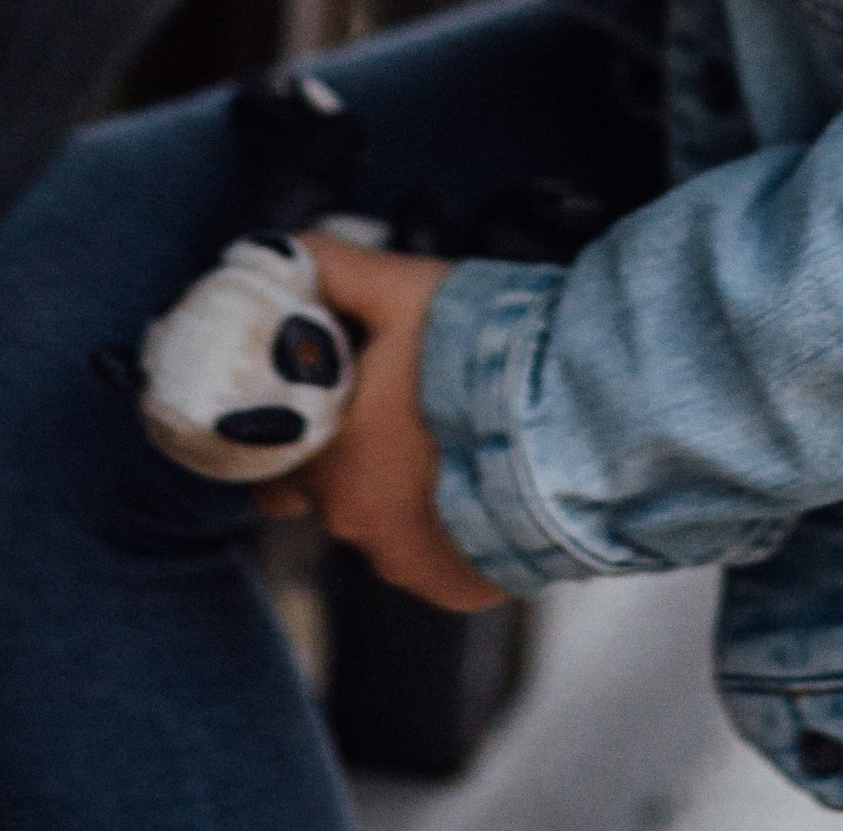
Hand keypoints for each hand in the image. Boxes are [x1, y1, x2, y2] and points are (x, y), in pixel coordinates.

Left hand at [258, 235, 507, 613]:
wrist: (571, 415)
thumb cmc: (477, 348)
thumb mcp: (399, 288)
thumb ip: (332, 272)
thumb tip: (280, 254)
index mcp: (327, 459)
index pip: (272, 473)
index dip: (300, 439)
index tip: (329, 414)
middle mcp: (355, 524)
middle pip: (334, 502)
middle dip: (356, 467)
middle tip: (400, 421)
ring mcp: (408, 565)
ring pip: (388, 531)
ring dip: (408, 498)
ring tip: (455, 446)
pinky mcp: (458, 588)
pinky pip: (439, 562)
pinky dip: (452, 532)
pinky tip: (483, 487)